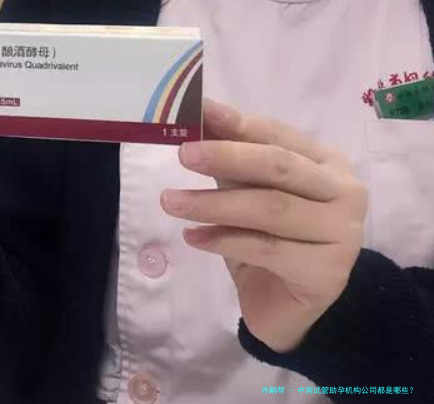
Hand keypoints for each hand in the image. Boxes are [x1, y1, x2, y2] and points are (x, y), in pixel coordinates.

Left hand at [161, 100, 367, 352]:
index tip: (200, 111)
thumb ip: (232, 163)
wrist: (285, 306)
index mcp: (327, 164)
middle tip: (183, 154)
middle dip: (227, 156)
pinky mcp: (327, 271)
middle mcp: (344, 192)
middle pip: (279, 167)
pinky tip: (192, 237)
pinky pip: (267, 249)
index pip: (279, 136)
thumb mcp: (248, 195)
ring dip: (214, 203)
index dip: (239, 124)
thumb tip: (199, 120)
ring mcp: (343, 232)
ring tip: (171, 201)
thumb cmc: (268, 242)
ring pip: (271, 209)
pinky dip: (223, 240)